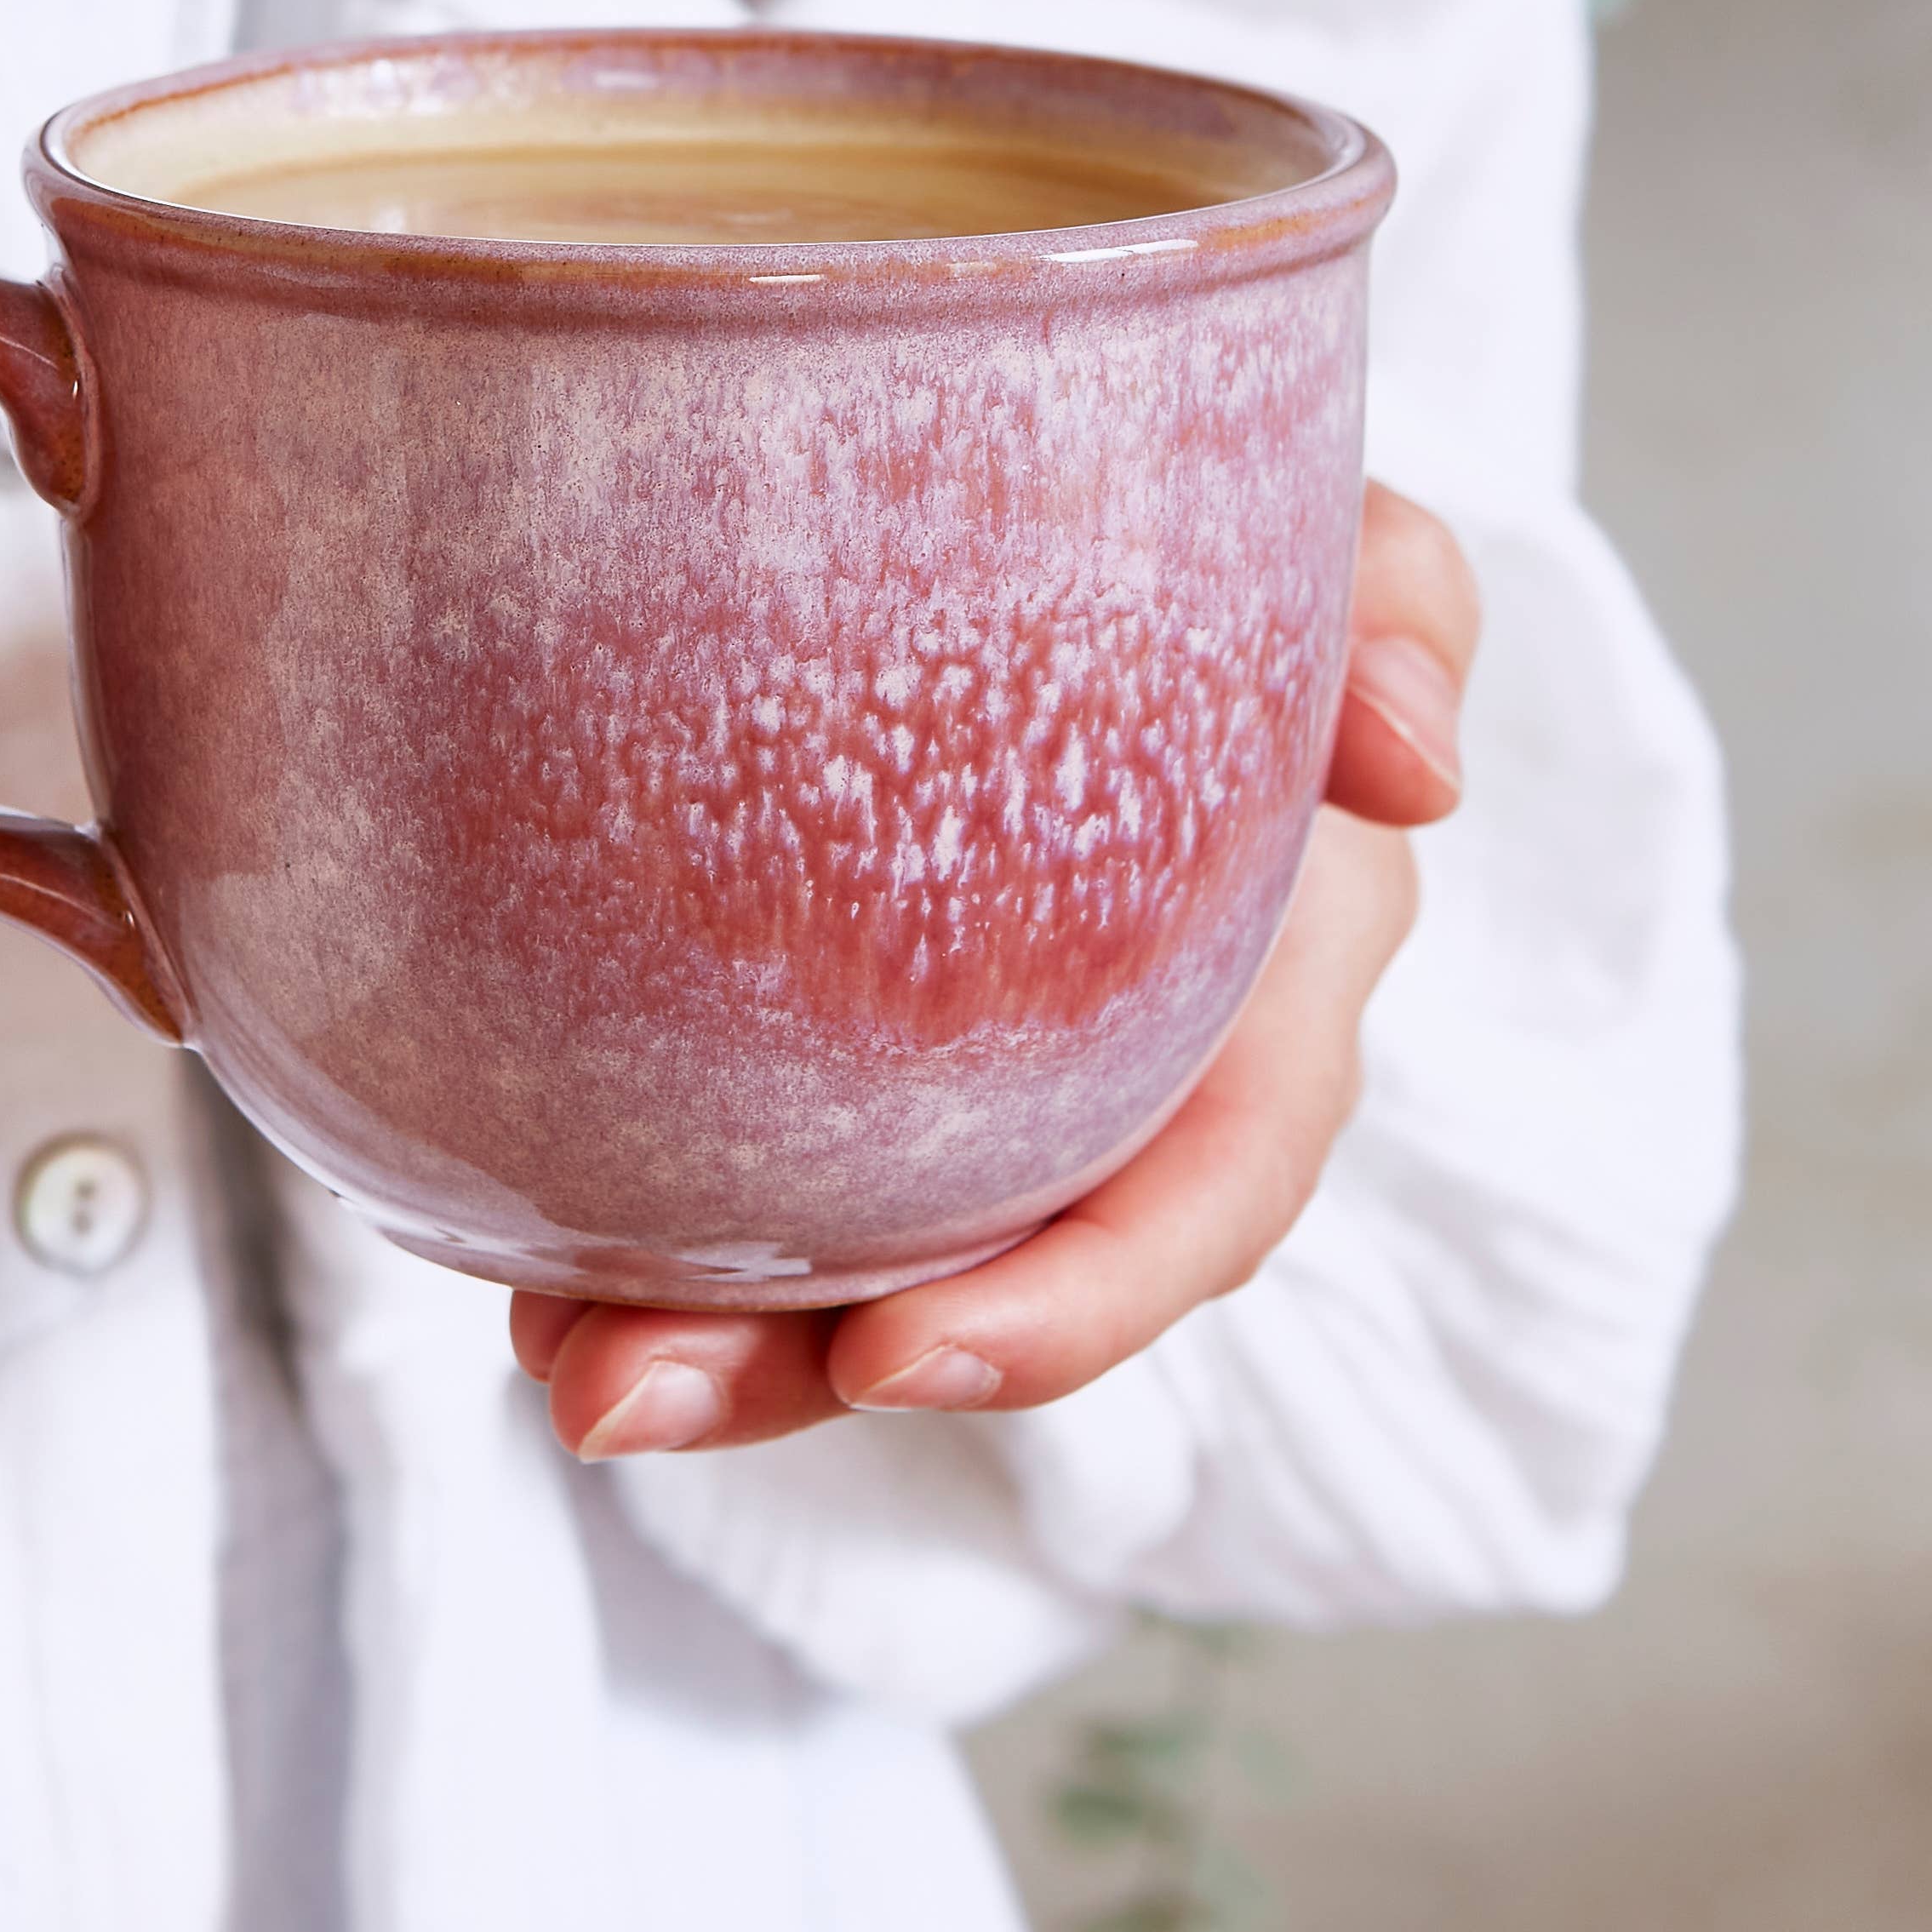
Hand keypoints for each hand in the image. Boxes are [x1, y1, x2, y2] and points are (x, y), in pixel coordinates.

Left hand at [512, 481, 1478, 1454]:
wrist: (1090, 540)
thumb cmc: (1234, 555)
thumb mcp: (1344, 552)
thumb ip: (1398, 609)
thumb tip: (1420, 771)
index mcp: (1268, 1001)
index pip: (1204, 1199)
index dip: (1073, 1305)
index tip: (897, 1356)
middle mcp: (1128, 1085)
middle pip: (982, 1286)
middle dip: (804, 1370)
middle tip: (615, 1392)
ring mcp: (985, 1089)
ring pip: (850, 1267)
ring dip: (704, 1342)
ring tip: (547, 1365)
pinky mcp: (855, 1054)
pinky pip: (764, 1170)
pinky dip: (645, 1222)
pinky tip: (511, 1252)